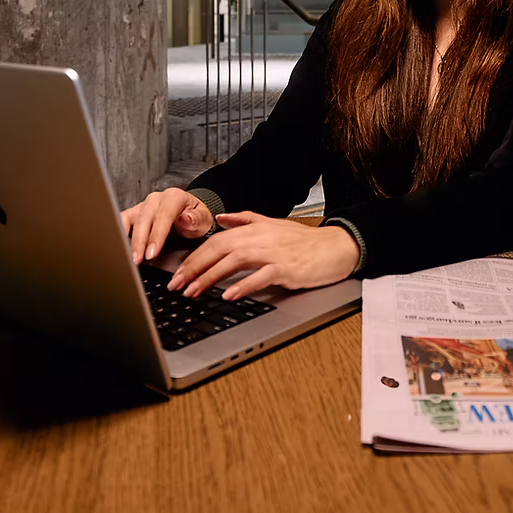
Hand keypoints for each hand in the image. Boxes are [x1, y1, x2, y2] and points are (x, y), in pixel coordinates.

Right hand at [120, 188, 213, 263]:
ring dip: (127, 239)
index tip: (152, 253)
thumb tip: (185, 219)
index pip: (163, 216)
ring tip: (128, 256)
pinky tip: (119, 247)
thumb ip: (195, 220)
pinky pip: (123, 220)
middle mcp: (156, 199)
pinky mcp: (135, 213)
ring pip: (130, 219)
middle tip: (138, 260)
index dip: (156, 236)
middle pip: (144, 218)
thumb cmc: (197, 217)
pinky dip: (119, 233)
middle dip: (140, 241)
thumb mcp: (203, 219)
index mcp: (174, 197)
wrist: (191, 213)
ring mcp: (143, 205)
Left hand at [166, 213, 359, 299]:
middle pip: (218, 249)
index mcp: (253, 228)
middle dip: (193, 268)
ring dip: (210, 278)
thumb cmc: (304, 241)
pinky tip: (229, 295)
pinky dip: (243, 285)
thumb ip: (244, 219)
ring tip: (193, 292)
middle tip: (176, 286)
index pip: (215, 241)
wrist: (336, 246)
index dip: (193, 257)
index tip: (177, 274)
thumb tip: (221, 218)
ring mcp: (272, 252)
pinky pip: (260, 276)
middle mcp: (259, 237)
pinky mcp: (286, 268)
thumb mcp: (272, 224)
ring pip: (233, 262)